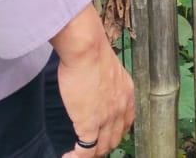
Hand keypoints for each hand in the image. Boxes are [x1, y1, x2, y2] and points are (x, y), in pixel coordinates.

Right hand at [57, 38, 134, 155]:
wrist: (86, 49)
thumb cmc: (91, 50)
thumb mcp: (107, 67)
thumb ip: (104, 80)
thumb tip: (94, 83)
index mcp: (126, 93)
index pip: (126, 122)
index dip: (115, 132)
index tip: (105, 134)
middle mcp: (120, 108)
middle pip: (115, 138)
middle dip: (102, 146)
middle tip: (89, 146)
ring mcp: (106, 118)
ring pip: (102, 148)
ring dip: (90, 154)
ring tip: (77, 154)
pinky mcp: (89, 124)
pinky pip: (86, 151)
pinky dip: (77, 157)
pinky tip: (68, 156)